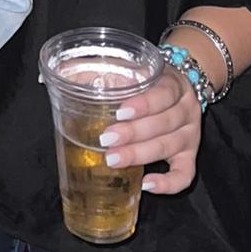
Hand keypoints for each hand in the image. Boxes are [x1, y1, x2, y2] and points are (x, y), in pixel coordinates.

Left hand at [96, 67, 202, 196]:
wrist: (182, 85)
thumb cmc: (149, 79)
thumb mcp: (135, 67)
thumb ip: (107, 69)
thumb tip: (60, 74)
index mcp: (175, 84)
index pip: (164, 94)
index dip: (144, 104)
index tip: (119, 111)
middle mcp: (187, 110)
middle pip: (164, 123)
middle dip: (133, 133)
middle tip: (106, 139)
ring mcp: (190, 134)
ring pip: (170, 146)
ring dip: (140, 154)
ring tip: (113, 159)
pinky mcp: (190, 155)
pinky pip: (185, 175)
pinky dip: (169, 183)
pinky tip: (146, 184)